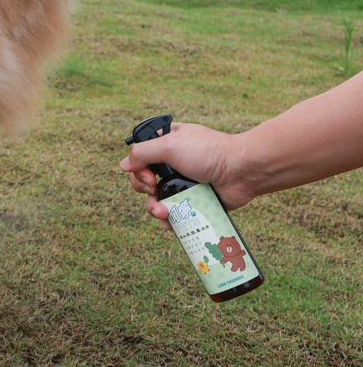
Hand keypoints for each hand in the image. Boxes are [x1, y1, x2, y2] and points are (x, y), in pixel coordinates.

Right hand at [119, 122, 256, 228]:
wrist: (242, 172)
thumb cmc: (209, 152)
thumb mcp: (170, 145)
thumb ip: (142, 153)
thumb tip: (124, 165)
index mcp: (166, 144)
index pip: (140, 157)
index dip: (137, 167)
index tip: (147, 173)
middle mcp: (173, 163)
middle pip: (143, 180)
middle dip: (143, 189)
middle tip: (153, 188)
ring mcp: (183, 183)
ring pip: (156, 200)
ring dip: (154, 208)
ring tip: (163, 213)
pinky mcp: (193, 201)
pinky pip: (174, 214)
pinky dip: (170, 220)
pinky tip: (171, 222)